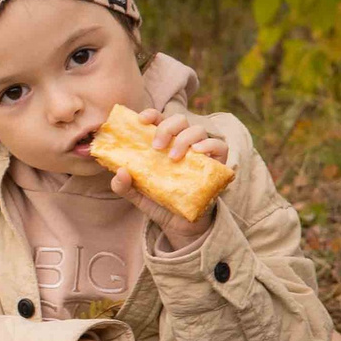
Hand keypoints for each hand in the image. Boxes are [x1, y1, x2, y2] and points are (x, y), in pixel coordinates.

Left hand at [108, 107, 232, 245]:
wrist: (180, 226)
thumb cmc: (160, 203)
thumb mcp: (137, 195)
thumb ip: (123, 185)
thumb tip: (120, 172)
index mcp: (163, 144)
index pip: (159, 119)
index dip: (151, 114)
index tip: (141, 120)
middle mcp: (183, 143)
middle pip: (180, 120)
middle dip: (167, 127)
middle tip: (156, 147)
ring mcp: (202, 152)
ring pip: (198, 129)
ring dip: (184, 138)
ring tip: (173, 157)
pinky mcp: (218, 164)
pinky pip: (220, 146)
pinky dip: (209, 144)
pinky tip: (198, 152)